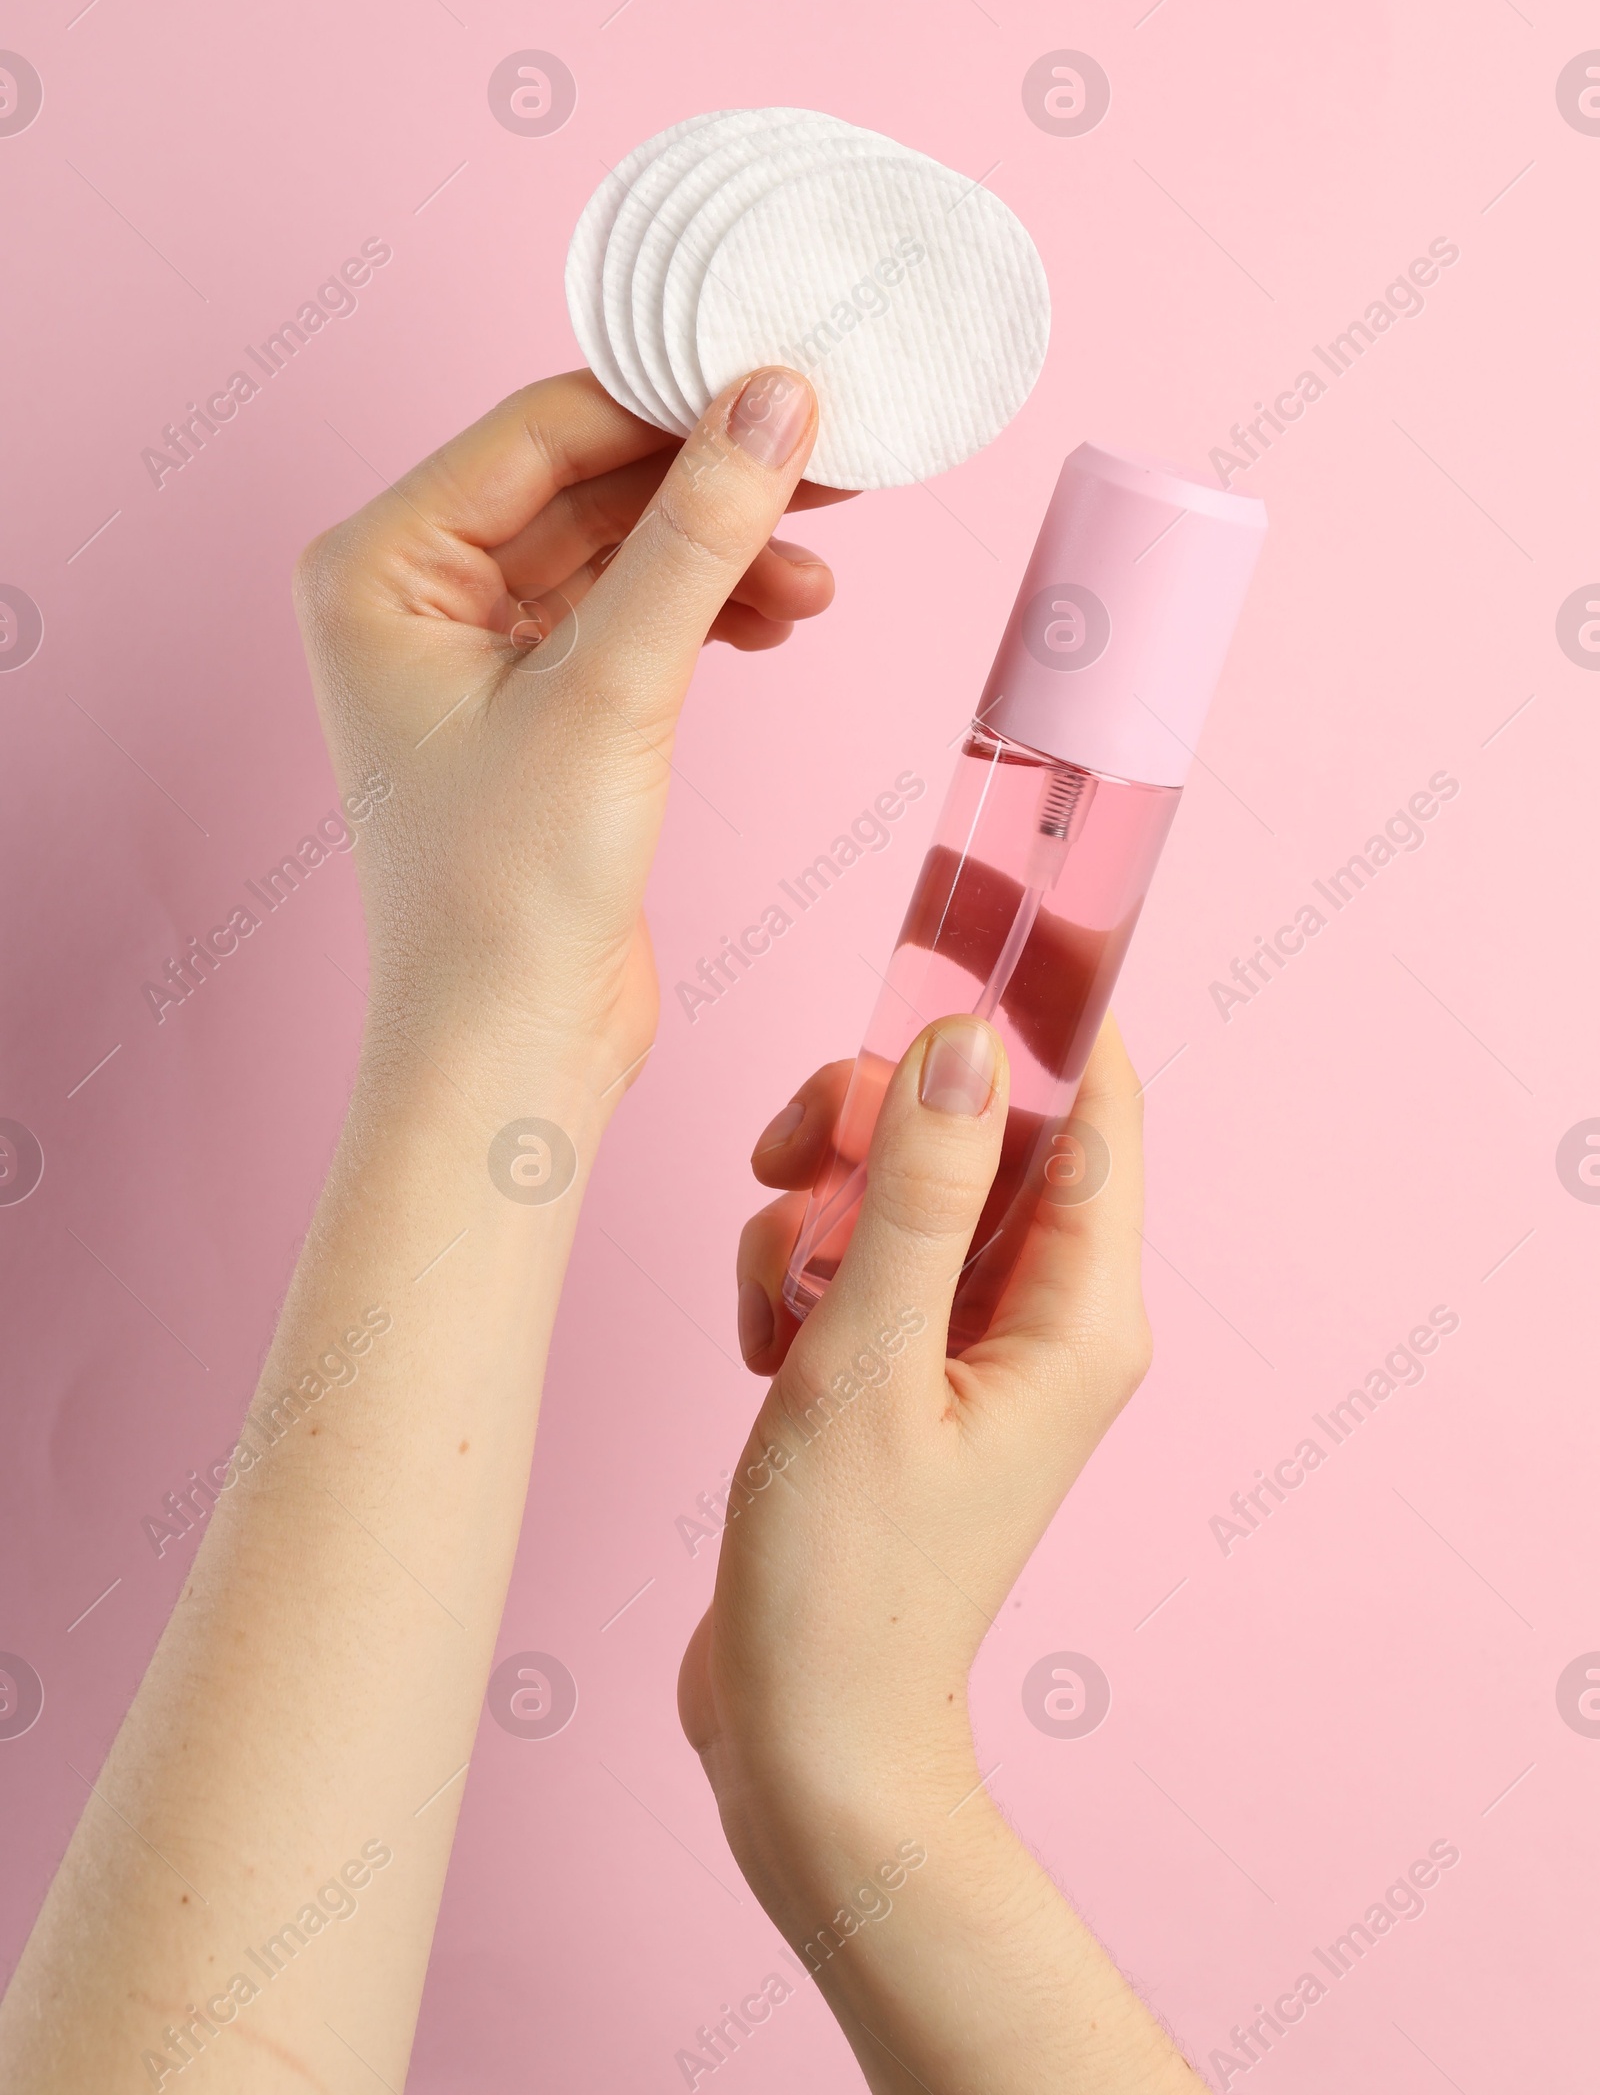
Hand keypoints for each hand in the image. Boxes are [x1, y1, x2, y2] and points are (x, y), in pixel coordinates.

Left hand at [293, 366, 844, 1085]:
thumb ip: (696, 535)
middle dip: (710, 479)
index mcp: (378, 564)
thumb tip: (775, 399)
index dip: (671, 403)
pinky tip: (781, 613)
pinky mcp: (538, 704)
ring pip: (620, 547)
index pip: (542, 429)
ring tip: (816, 570)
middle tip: (832, 463)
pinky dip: (707, 605)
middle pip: (586, 481)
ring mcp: (473, 649)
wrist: (512, 1050)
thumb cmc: (510, 889)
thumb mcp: (614, 688)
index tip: (789, 385)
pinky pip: (632, 611)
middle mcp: (412, 592)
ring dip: (721, 549)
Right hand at [678, 1015, 1197, 2093]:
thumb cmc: (847, 1579)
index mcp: (1081, 1309)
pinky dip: (799, 1275)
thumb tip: (964, 1040)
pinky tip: (766, 1354)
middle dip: (872, 1123)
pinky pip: (862, 1257)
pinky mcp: (912, 1370)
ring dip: (816, 1211)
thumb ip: (913, 1188)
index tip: (958, 938)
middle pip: (980, 1130)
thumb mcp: (867, 1359)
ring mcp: (977, 1343)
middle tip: (787, 1159)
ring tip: (774, 1311)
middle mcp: (1047, 1315)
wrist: (806, 1742)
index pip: (1098, 1101)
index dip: (1036, 1010)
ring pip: (903, 1185)